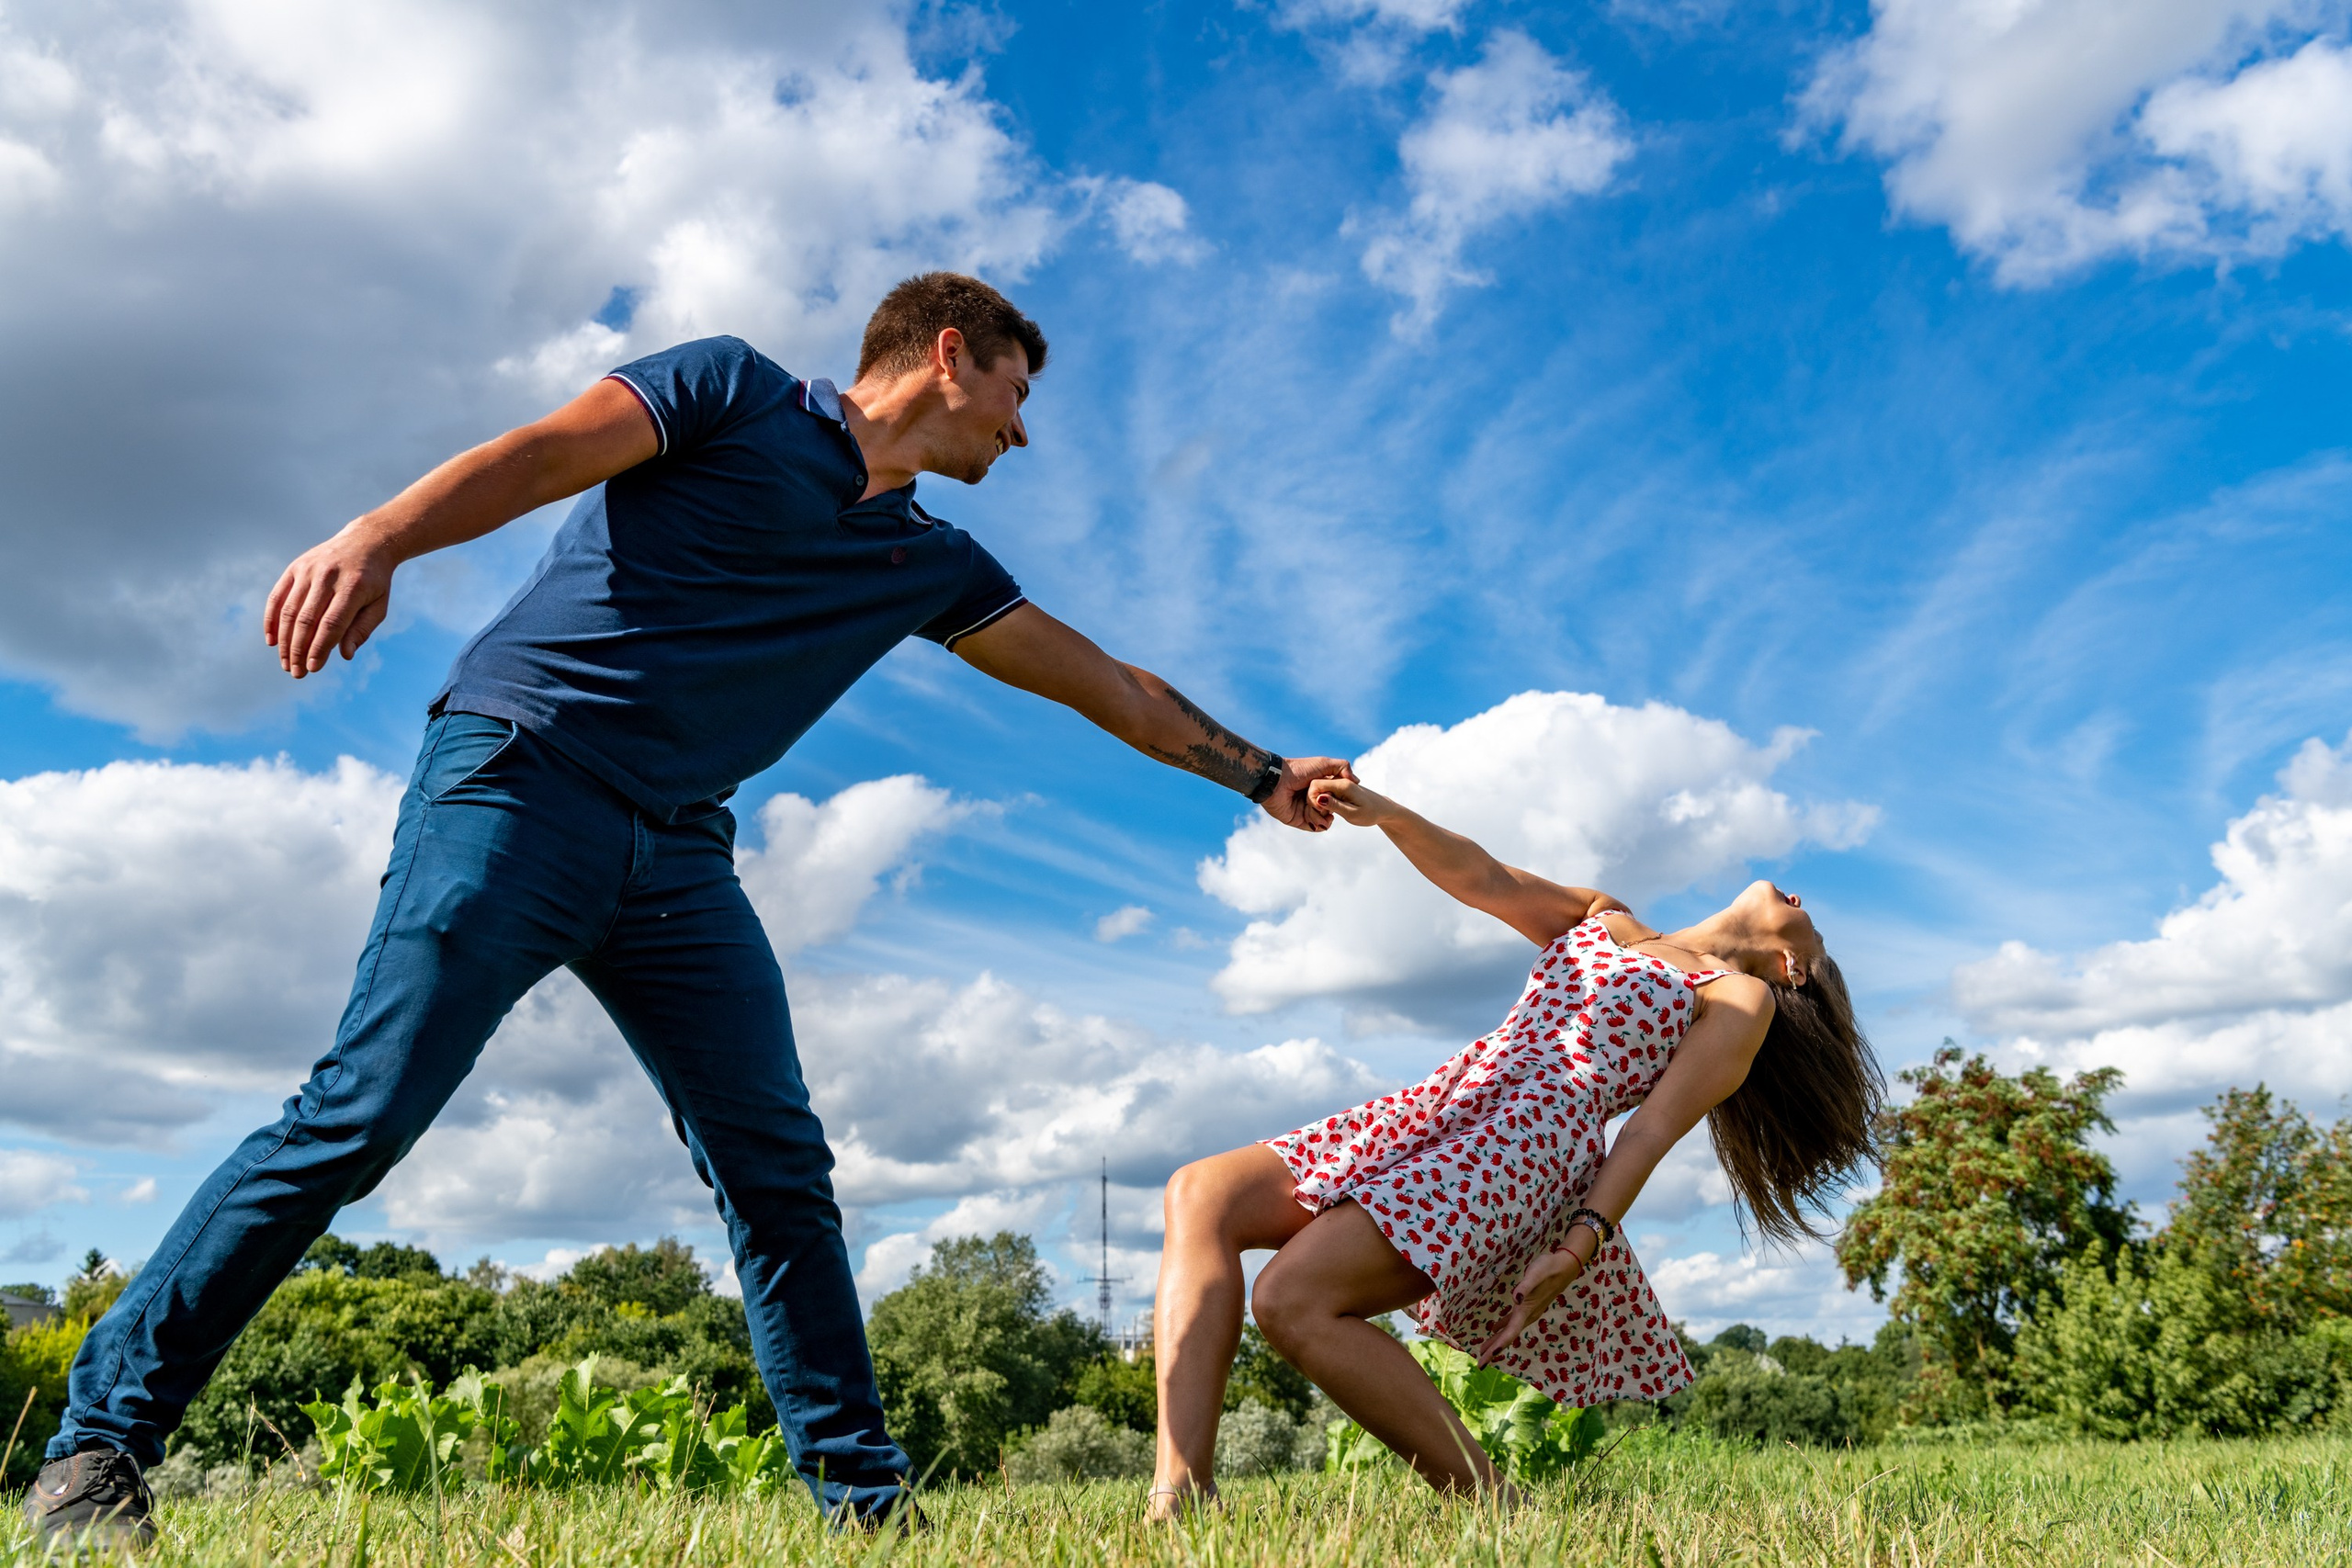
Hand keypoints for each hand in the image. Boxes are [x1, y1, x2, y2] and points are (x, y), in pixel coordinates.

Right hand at [265, 526, 396, 677]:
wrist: (366, 542)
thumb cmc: (374, 581)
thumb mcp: (379, 605)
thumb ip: (362, 629)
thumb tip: (344, 655)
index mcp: (353, 586)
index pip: (332, 623)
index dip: (320, 648)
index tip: (313, 668)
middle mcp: (328, 576)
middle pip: (307, 619)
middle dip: (299, 650)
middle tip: (296, 673)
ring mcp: (308, 569)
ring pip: (290, 610)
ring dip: (284, 640)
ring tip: (286, 663)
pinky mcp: (295, 567)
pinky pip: (277, 596)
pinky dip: (271, 619)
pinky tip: (271, 641)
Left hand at [1263, 756, 1356, 831]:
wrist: (1276, 781)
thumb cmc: (1299, 770)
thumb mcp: (1324, 763)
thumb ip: (1343, 767)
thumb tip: (1356, 781)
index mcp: (1319, 786)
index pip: (1337, 796)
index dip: (1342, 797)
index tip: (1344, 796)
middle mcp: (1313, 798)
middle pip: (1332, 809)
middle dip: (1335, 808)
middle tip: (1330, 803)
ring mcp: (1306, 810)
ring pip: (1325, 819)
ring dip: (1326, 816)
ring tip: (1321, 809)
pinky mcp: (1299, 820)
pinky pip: (1315, 827)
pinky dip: (1319, 824)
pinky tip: (1319, 819)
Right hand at [1306, 776, 1397, 827]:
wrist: (1383, 810)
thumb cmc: (1370, 813)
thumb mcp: (1352, 814)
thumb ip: (1335, 806)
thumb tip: (1318, 799)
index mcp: (1343, 785)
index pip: (1315, 785)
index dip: (1312, 799)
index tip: (1322, 811)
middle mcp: (1340, 781)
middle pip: (1315, 787)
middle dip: (1314, 803)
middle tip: (1326, 816)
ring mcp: (1339, 784)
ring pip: (1319, 791)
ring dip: (1319, 804)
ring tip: (1330, 816)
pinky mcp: (1339, 788)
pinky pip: (1325, 793)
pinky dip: (1325, 804)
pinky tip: (1331, 813)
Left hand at [1474, 1243, 1591, 1364]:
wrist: (1565, 1266)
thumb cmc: (1549, 1268)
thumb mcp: (1536, 1273)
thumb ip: (1525, 1286)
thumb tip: (1515, 1298)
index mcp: (1526, 1310)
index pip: (1509, 1333)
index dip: (1497, 1347)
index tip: (1485, 1359)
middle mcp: (1528, 1315)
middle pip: (1508, 1337)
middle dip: (1493, 1350)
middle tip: (1480, 1364)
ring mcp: (1529, 1312)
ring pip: (1509, 1331)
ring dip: (1496, 1341)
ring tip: (1483, 1350)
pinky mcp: (1528, 1305)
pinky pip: (1512, 1321)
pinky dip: (1502, 1328)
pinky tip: (1494, 1329)